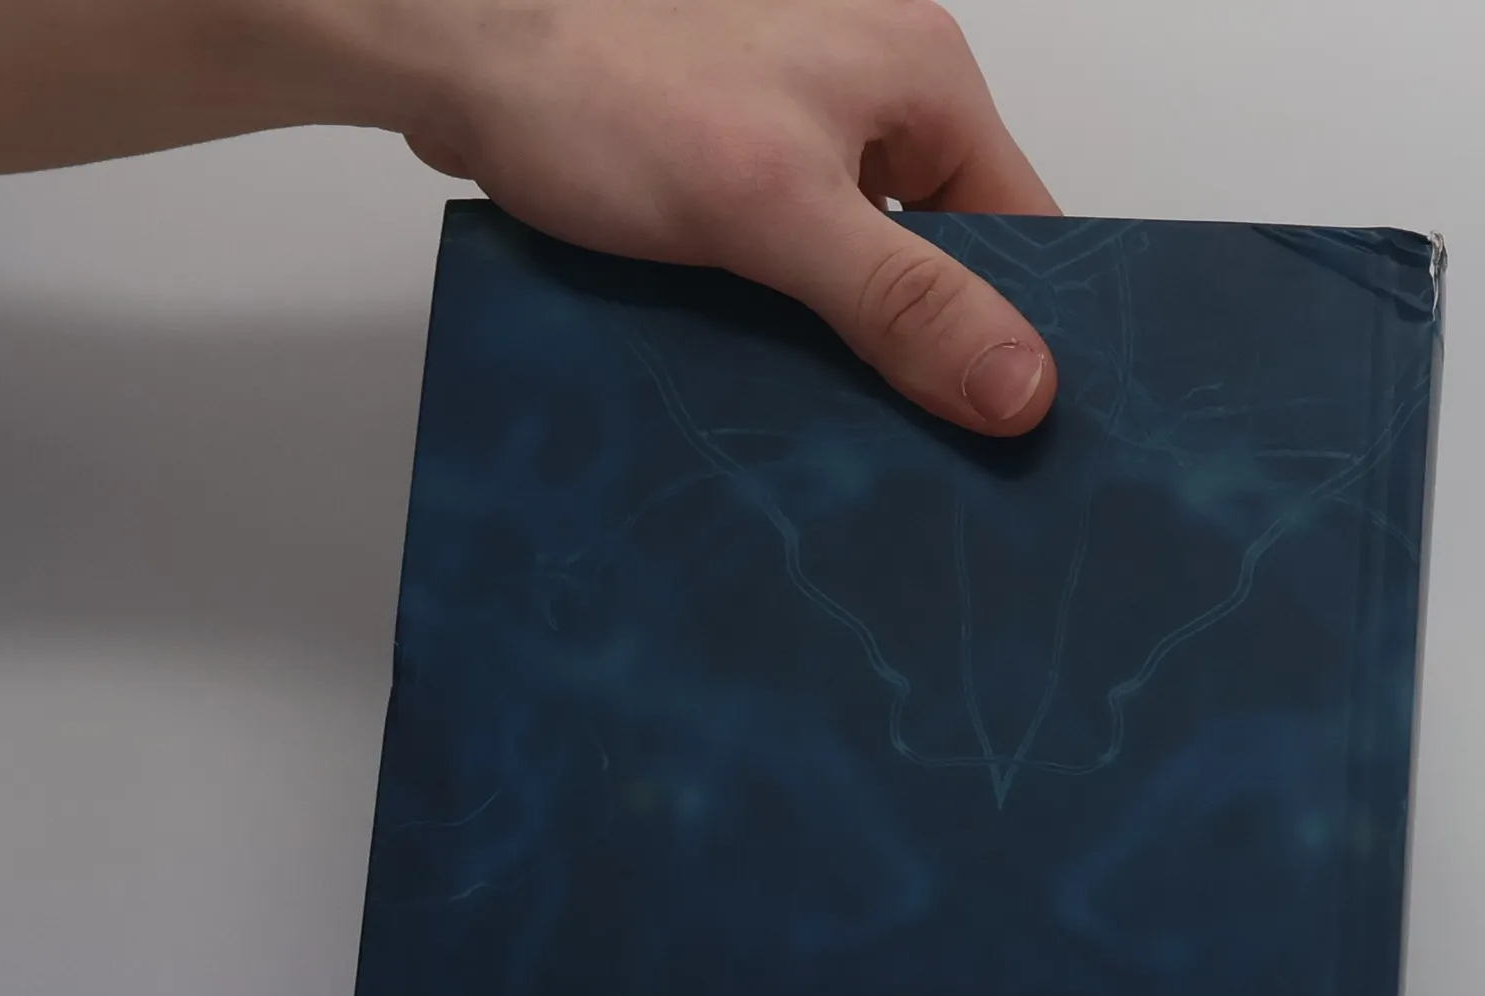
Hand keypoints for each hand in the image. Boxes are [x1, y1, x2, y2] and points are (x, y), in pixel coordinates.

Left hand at [384, 0, 1060, 431]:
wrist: (458, 53)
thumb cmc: (604, 88)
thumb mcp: (779, 212)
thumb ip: (904, 301)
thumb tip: (1024, 389)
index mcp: (922, 77)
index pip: (1026, 228)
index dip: (1022, 332)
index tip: (1012, 433)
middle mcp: (875, 94)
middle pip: (947, 256)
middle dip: (927, 350)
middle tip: (919, 452)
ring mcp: (804, 130)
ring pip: (867, 269)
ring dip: (850, 347)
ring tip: (840, 429)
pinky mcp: (738, 169)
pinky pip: (798, 265)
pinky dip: (790, 326)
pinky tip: (771, 384)